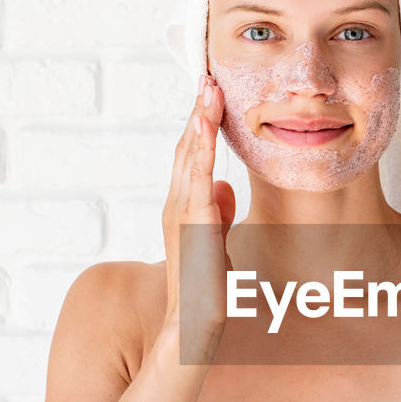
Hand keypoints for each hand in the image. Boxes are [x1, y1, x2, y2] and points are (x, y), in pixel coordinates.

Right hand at [160, 72, 235, 356]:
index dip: (200, 124)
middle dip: (197, 112)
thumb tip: (224, 186)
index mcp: (183, 207)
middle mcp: (176, 206)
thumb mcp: (214, 241)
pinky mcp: (193, 228)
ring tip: (206, 92)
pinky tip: (207, 131)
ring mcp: (181, 216)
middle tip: (207, 76)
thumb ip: (216, 212)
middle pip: (187, 149)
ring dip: (198, 124)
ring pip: (189, 159)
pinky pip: (196, 181)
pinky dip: (200, 153)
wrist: (193, 324)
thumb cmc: (204, 287)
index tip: (211, 92)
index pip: (192, 156)